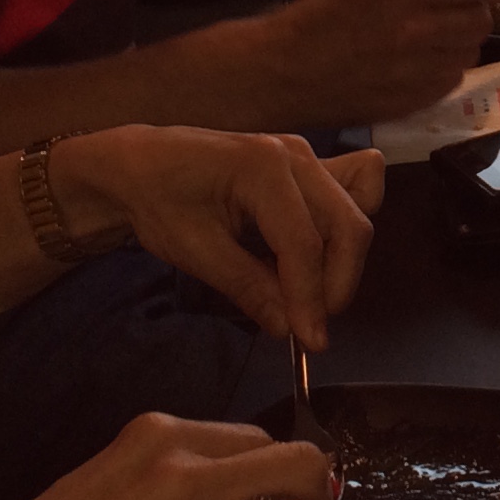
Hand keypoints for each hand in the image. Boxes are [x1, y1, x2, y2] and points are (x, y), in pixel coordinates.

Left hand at [48, 125, 385, 350]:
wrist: (144, 166)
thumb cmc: (159, 202)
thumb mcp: (193, 250)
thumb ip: (248, 287)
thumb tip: (291, 329)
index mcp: (262, 168)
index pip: (303, 242)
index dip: (310, 297)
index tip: (310, 343)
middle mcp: (296, 156)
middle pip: (347, 224)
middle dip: (336, 282)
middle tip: (310, 325)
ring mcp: (307, 157)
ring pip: (355, 211)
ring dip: (342, 261)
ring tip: (305, 294)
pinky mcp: (309, 167)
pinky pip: (353, 191)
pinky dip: (343, 231)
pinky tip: (315, 257)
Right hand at [249, 0, 499, 138]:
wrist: (279, 72)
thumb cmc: (320, 17)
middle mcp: (416, 31)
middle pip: (482, 19)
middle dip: (477, 9)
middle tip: (456, 6)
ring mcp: (415, 72)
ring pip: (471, 52)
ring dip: (461, 40)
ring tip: (433, 34)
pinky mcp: (411, 103)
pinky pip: (452, 81)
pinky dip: (446, 68)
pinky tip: (420, 61)